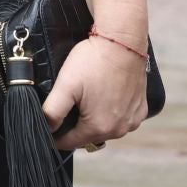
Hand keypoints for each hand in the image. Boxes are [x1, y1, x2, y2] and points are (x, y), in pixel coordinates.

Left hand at [43, 34, 149, 150]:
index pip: (71, 142)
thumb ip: (53, 111)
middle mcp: (119, 129)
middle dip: (73, 130)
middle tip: (60, 116)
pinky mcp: (141, 110)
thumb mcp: (65, 86)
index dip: (56, 138)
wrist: (122, 44)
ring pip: (106, 129)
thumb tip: (46, 129)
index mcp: (99, 127)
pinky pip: (120, 119)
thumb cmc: (92, 62)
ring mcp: (133, 120)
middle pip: (89, 137)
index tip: (46, 132)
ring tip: (79, 107)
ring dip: (92, 123)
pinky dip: (109, 115)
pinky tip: (100, 101)